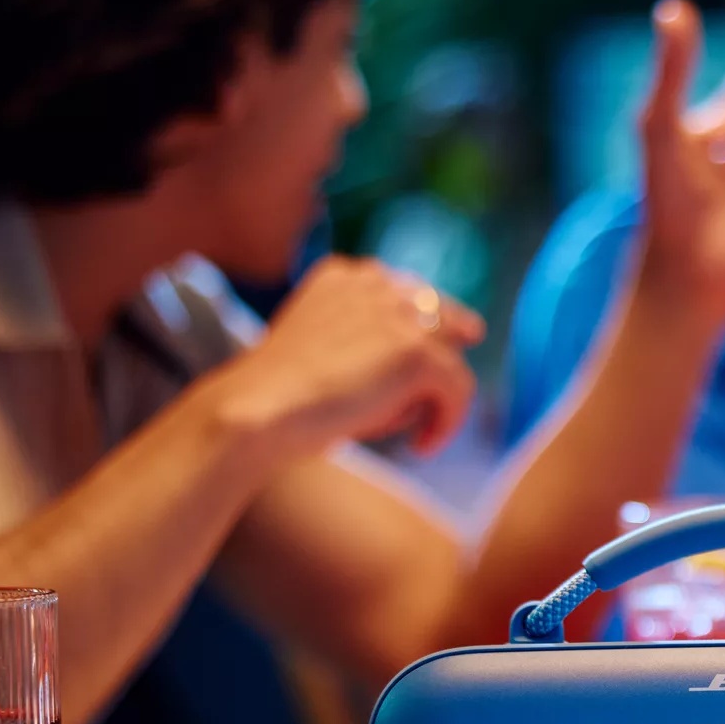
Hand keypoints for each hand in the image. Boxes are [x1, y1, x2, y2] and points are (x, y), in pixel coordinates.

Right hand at [212, 257, 486, 458]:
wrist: (259, 409)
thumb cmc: (281, 398)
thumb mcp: (322, 351)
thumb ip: (364, 342)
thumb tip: (427, 360)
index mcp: (342, 276)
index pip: (406, 289)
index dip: (427, 318)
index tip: (443, 334)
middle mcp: (373, 283)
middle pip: (441, 311)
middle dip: (451, 337)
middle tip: (465, 354)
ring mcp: (398, 314)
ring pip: (450, 358)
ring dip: (438, 397)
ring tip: (419, 432)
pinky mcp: (417, 350)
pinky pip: (458, 389)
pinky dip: (446, 422)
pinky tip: (421, 447)